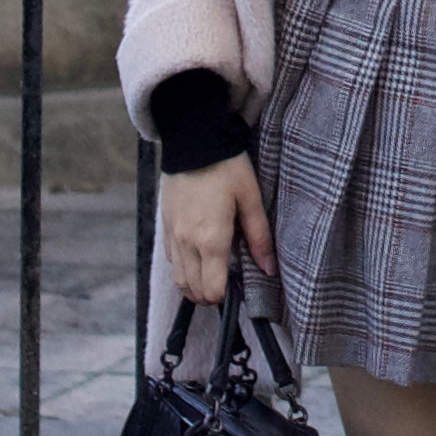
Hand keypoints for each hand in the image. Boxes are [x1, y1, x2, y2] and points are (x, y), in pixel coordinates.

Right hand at [160, 152, 276, 303]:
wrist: (193, 138)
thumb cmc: (227, 166)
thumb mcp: (250, 197)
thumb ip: (259, 236)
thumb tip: (270, 269)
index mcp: (211, 239)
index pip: (212, 290)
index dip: (225, 297)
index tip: (236, 288)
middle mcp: (188, 242)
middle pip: (193, 290)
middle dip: (209, 295)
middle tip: (225, 285)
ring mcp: (173, 234)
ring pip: (178, 279)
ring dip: (193, 285)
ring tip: (210, 276)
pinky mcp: (165, 224)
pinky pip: (170, 259)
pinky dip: (182, 267)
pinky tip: (196, 256)